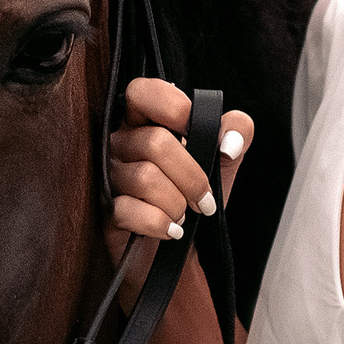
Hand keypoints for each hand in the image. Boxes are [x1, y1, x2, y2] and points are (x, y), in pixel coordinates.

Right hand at [106, 78, 252, 278]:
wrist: (182, 251)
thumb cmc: (195, 201)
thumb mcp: (224, 163)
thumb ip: (235, 134)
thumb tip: (229, 140)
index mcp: (145, 122)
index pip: (143, 92)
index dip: (173, 107)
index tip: (194, 129)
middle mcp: (122, 144)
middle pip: (154, 143)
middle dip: (191, 176)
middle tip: (205, 198)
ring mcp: (110, 177)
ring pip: (145, 179)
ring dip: (177, 204)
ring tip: (183, 215)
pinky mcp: (107, 211)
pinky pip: (131, 210)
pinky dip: (161, 224)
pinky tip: (171, 230)